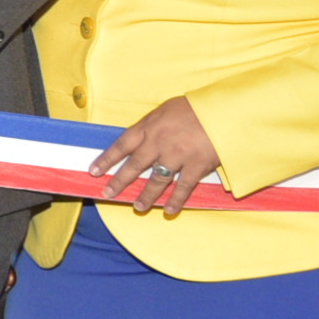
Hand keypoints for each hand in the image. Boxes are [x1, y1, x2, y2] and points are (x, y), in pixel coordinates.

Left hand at [91, 96, 220, 214]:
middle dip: (119, 182)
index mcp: (149, 127)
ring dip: (146, 196)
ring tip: (138, 207)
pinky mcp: (196, 166)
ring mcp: (177, 156)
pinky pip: (182, 188)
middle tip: (108, 194)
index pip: (121, 145)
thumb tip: (139, 140)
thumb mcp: (166, 110)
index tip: (94, 171)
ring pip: (156, 180)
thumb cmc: (195, 107)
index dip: (106, 159)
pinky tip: (168, 210)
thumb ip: (151, 126)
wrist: (225, 109)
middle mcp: (158, 143)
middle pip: (134, 166)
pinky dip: (175, 201)